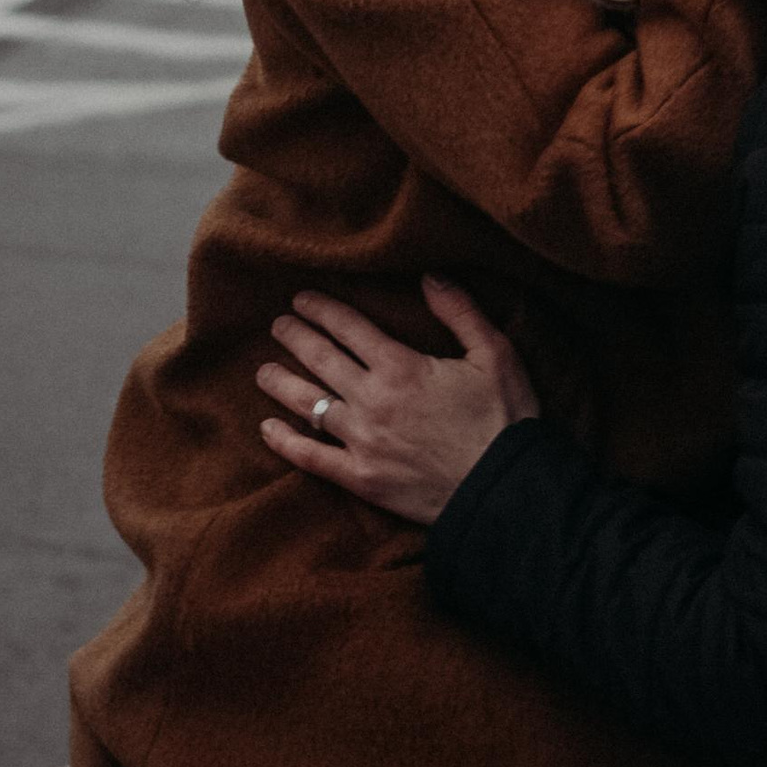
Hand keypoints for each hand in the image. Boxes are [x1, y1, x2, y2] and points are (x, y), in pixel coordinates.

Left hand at [258, 279, 538, 524]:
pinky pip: (312, 458)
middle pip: (322, 360)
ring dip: (282, 384)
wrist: (502, 489)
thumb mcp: (495, 354)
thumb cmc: (504, 418)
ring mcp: (362, 442)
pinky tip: (267, 430)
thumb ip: (460, 312)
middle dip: (297, 337)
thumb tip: (430, 276)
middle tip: (278, 324)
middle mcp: (373, 400)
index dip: (323, 310)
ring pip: (309, 405)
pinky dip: (286, 443)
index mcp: (402, 367)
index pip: (351, 328)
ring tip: (263, 370)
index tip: (302, 299)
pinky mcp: (360, 478)